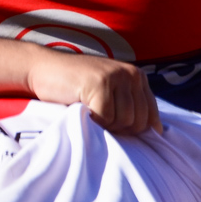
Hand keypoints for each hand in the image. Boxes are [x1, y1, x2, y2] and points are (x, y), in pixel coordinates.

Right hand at [27, 49, 162, 134]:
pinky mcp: (100, 85)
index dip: (134, 129)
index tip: (114, 127)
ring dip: (105, 125)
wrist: (42, 69)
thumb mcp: (109, 90)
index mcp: (136, 76)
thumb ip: (131, 104)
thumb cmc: (75, 85)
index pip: (151, 115)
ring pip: (124, 122)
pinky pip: (106, 119)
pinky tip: (82, 109)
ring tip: (90, 111)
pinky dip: (93, 121)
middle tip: (97, 117)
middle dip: (118, 128)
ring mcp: (115, 77)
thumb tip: (158, 132)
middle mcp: (130, 73)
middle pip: (138, 122)